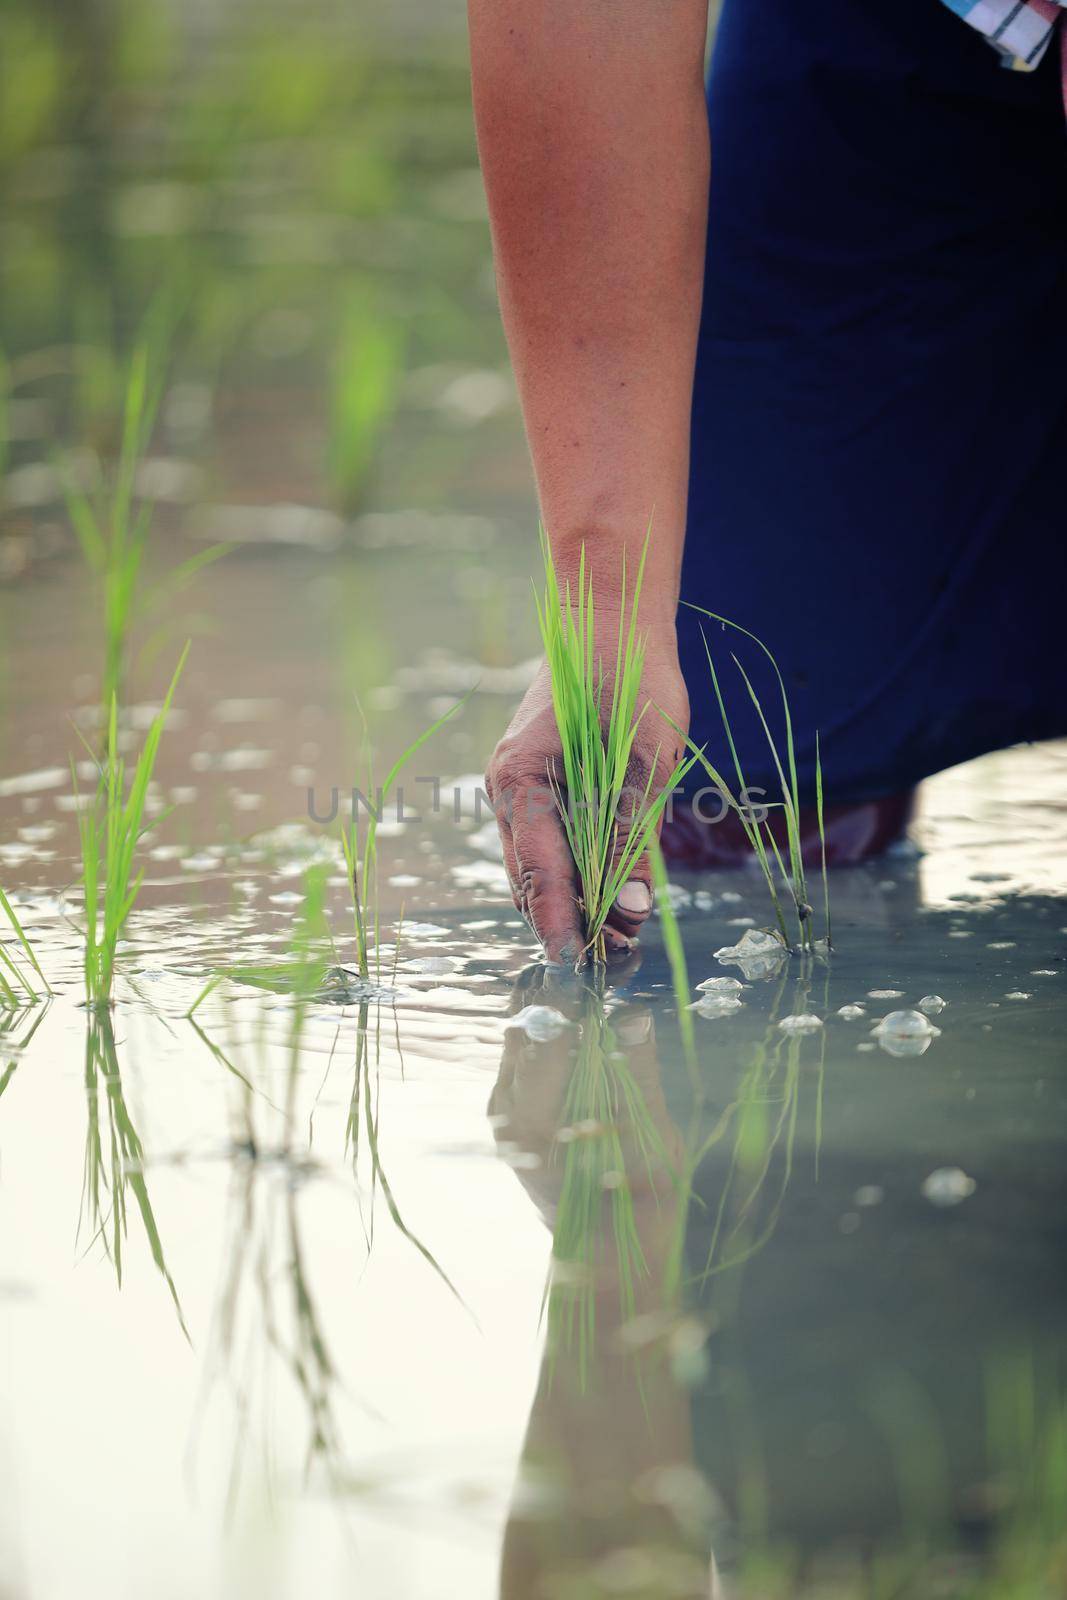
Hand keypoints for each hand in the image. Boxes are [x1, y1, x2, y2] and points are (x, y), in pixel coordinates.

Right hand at [485, 617, 688, 963]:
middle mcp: (508, 788)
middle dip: (568, 923)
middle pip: (529, 878)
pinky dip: (574, 872)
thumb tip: (631, 909)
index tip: (577, 966)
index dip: (559, 923)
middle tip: (615, 961)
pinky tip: (609, 890)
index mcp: (523, 780)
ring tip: (617, 937)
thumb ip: (632, 836)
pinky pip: (549, 840)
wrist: (612, 615)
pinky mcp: (538, 781)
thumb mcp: (647, 761)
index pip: (538, 871)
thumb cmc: (633, 676)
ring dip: (572, 902)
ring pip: (536, 865)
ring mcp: (517, 785)